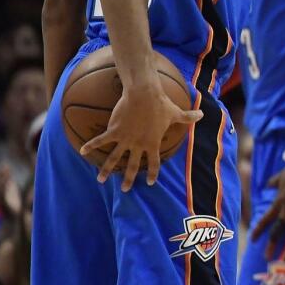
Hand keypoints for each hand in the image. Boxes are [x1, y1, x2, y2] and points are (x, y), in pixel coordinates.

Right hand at [81, 79, 201, 190]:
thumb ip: (188, 117)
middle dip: (128, 179)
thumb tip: (202, 114)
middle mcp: (138, 144)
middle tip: (124, 189)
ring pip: (114, 158)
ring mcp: (125, 139)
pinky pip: (100, 140)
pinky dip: (91, 145)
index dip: (152, 173)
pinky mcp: (114, 130)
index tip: (150, 182)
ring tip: (99, 180)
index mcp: (153, 143)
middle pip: (133, 166)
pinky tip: (82, 151)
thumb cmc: (161, 104)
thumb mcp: (176, 113)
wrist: (144, 94)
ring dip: (106, 169)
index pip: (154, 163)